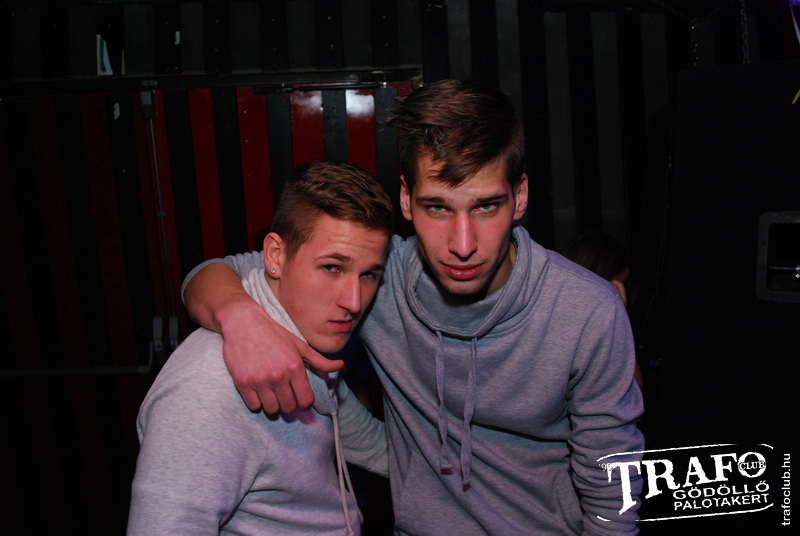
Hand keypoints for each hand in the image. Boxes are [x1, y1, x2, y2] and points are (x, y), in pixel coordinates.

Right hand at [218, 299, 342, 412]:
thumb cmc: (274, 333)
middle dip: (288, 403)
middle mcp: (278, 375)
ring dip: (272, 404)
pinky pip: (254, 406)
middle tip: (283, 393)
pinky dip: (257, 402)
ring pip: (271, 409)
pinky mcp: (243, 383)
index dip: (304, 403)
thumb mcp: (300, 345)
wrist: (244, 323)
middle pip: (288, 408)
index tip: (299, 399)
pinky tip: (258, 390)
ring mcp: (260, 380)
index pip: (306, 401)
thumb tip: (342, 366)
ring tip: (271, 392)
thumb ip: (320, 361)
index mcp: (295, 367)